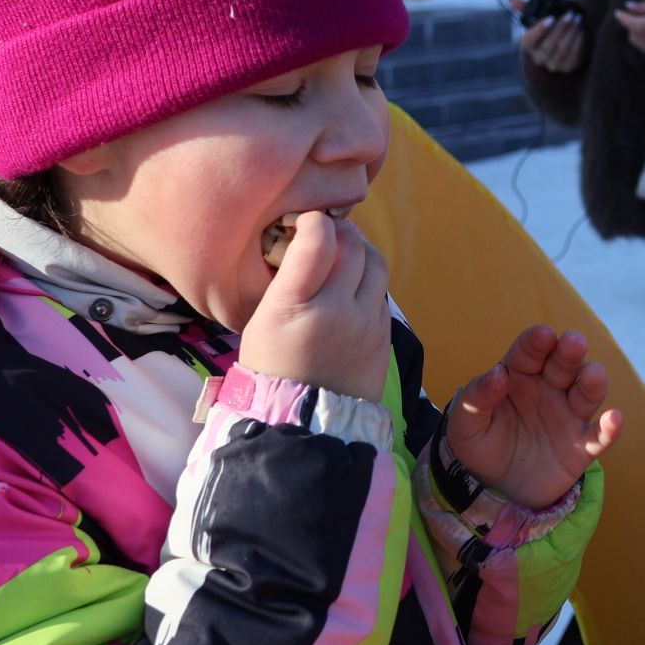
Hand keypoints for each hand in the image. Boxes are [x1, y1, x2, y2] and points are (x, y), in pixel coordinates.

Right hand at [239, 212, 391, 404]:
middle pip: (353, 247)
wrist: (305, 423)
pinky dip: (369, 281)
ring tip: (346, 252)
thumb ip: (286, 280)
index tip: (307, 220)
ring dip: (362, 251)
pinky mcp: (384, 336)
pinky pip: (381, 293)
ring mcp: (366, 324)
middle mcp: (336, 311)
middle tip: (328, 230)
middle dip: (341, 231)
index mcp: (294, 307)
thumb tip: (304, 242)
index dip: (314, 222)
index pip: (317, 242)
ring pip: (376, 266)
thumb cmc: (272, 368)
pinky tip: (354, 286)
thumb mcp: (261, 322)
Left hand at [445, 326, 623, 509]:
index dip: (537, 342)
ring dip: (593, 382)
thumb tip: (498, 373)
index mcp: (519, 376)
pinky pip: (600, 436)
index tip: (543, 336)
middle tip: (573, 342)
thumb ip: (475, 398)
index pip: (530, 352)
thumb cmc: (480, 447)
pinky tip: (614, 419)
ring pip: (587, 393)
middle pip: (564, 364)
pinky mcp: (582, 447)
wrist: (495, 490)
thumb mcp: (464, 425)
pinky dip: (610, 428)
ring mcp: (568, 416)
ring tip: (593, 375)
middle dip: (570, 351)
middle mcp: (549, 389)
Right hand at [511, 0, 585, 74]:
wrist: (560, 48)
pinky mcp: (567, 67)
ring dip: (571, 32)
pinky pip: (573, 55)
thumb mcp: (536, 19)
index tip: (551, 18)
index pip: (528, 41)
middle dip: (561, 28)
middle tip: (570, 14)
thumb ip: (525, 8)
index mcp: (529, 45)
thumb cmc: (547, 30)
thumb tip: (511, 0)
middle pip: (548, 45)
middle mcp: (539, 57)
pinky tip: (580, 31)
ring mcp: (553, 64)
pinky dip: (578, 41)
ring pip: (562, 49)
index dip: (539, 30)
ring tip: (577, 19)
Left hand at [613, 0, 644, 57]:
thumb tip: (627, 7)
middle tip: (637, 13)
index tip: (618, 12)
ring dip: (635, 31)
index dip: (626, 19)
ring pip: (638, 42)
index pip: (640, 25)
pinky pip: (644, 47)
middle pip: (636, 34)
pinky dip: (641, 38)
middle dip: (631, 23)